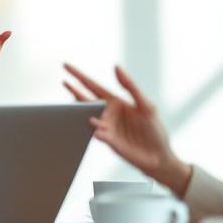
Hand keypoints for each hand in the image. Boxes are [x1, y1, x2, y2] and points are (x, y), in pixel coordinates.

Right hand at [63, 63, 192, 194]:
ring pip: (89, 117)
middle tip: (64, 81)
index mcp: (115, 101)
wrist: (158, 156)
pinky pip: (99, 134)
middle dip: (74, 90)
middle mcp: (107, 113)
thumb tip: (116, 67)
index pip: (93, 85)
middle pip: (86, 100)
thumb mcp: (146, 105)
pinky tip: (98, 129)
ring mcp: (106, 127)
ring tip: (83, 109)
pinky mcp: (108, 141)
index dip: (79, 76)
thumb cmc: (154, 129)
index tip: (66, 66)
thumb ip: (130, 86)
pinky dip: (97, 130)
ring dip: (85, 113)